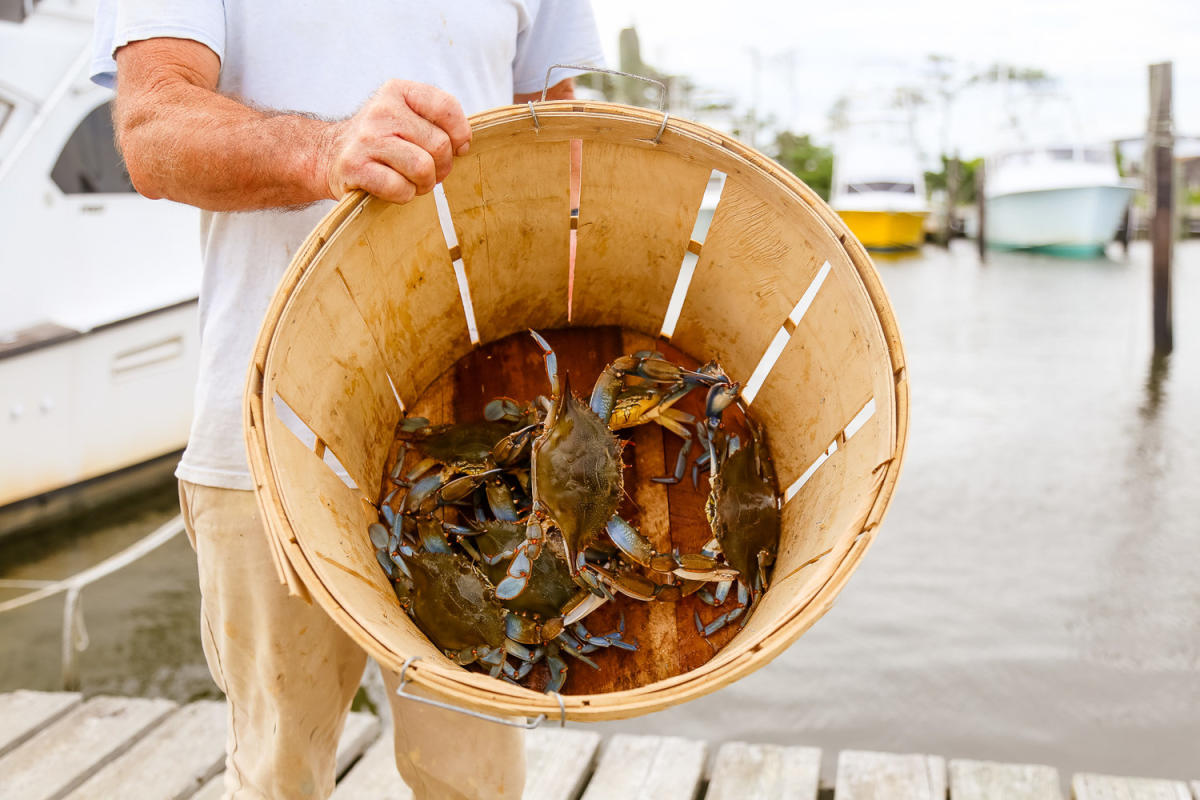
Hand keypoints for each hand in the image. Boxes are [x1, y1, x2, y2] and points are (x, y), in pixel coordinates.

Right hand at [319, 80, 470, 203]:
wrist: (328, 154)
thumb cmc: (379, 140)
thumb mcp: (405, 116)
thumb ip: (436, 122)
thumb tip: (464, 145)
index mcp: (398, 91)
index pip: (447, 107)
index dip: (460, 134)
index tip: (456, 148)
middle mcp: (382, 110)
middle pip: (439, 145)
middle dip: (441, 167)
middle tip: (428, 172)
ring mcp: (367, 138)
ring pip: (422, 167)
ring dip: (424, 184)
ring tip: (413, 181)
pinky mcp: (355, 166)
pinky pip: (399, 188)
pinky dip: (404, 195)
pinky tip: (393, 188)